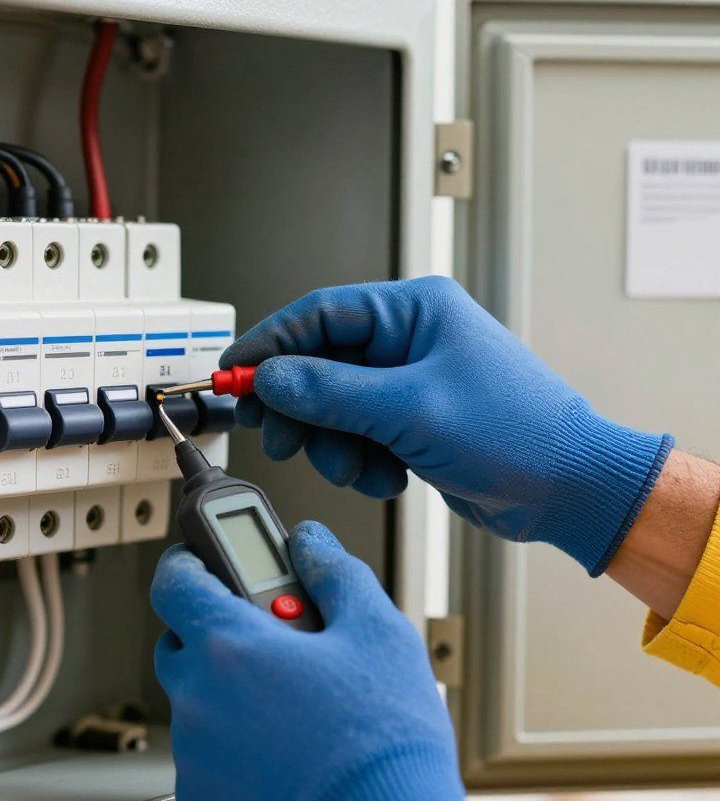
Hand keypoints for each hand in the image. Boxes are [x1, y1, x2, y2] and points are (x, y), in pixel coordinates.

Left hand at [152, 520, 494, 800]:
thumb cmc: (382, 741)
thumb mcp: (377, 631)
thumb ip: (335, 573)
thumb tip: (311, 543)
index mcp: (228, 645)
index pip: (174, 581)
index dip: (186, 562)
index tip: (201, 559)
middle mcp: (197, 697)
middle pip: (182, 641)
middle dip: (217, 629)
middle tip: (272, 637)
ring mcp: (195, 755)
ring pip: (197, 700)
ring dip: (228, 690)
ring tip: (293, 704)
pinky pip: (205, 755)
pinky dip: (231, 744)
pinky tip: (285, 751)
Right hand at [224, 277, 672, 575]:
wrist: (568, 489)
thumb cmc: (518, 434)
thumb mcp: (410, 410)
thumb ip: (330, 392)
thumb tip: (271, 376)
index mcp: (414, 311)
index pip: (318, 314)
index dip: (269, 345)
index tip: (233, 373)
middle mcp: (409, 340)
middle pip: (319, 363)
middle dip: (298, 405)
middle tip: (279, 435)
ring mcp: (409, 382)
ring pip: (333, 406)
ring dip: (333, 443)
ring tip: (358, 468)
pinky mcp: (411, 420)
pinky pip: (357, 434)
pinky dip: (360, 460)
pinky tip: (388, 475)